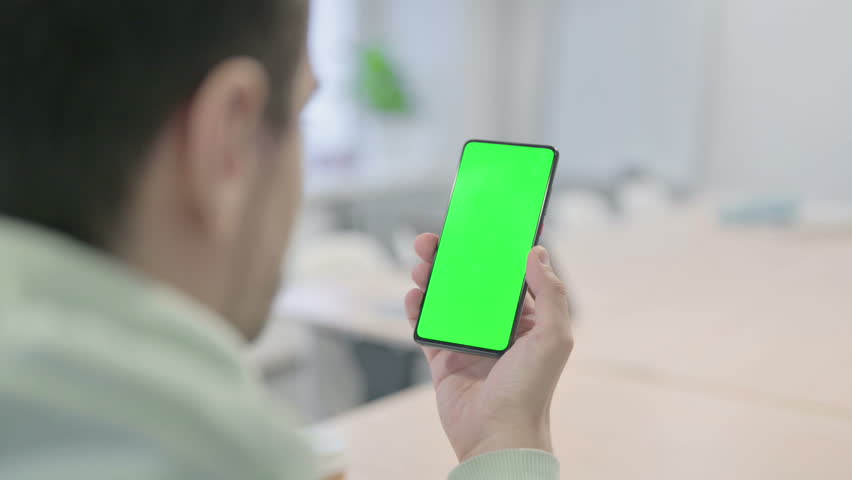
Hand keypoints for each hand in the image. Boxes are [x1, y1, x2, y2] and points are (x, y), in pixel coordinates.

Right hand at [405, 233, 573, 461]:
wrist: (497, 436)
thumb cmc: (531, 389)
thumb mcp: (554, 336)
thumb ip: (551, 292)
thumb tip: (537, 252)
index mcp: (524, 319)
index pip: (503, 275)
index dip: (487, 251)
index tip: (472, 228)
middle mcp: (494, 327)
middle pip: (468, 282)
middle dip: (449, 259)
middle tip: (431, 241)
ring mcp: (467, 341)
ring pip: (444, 299)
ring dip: (430, 279)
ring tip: (420, 266)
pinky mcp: (443, 358)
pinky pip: (426, 327)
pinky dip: (416, 309)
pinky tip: (413, 296)